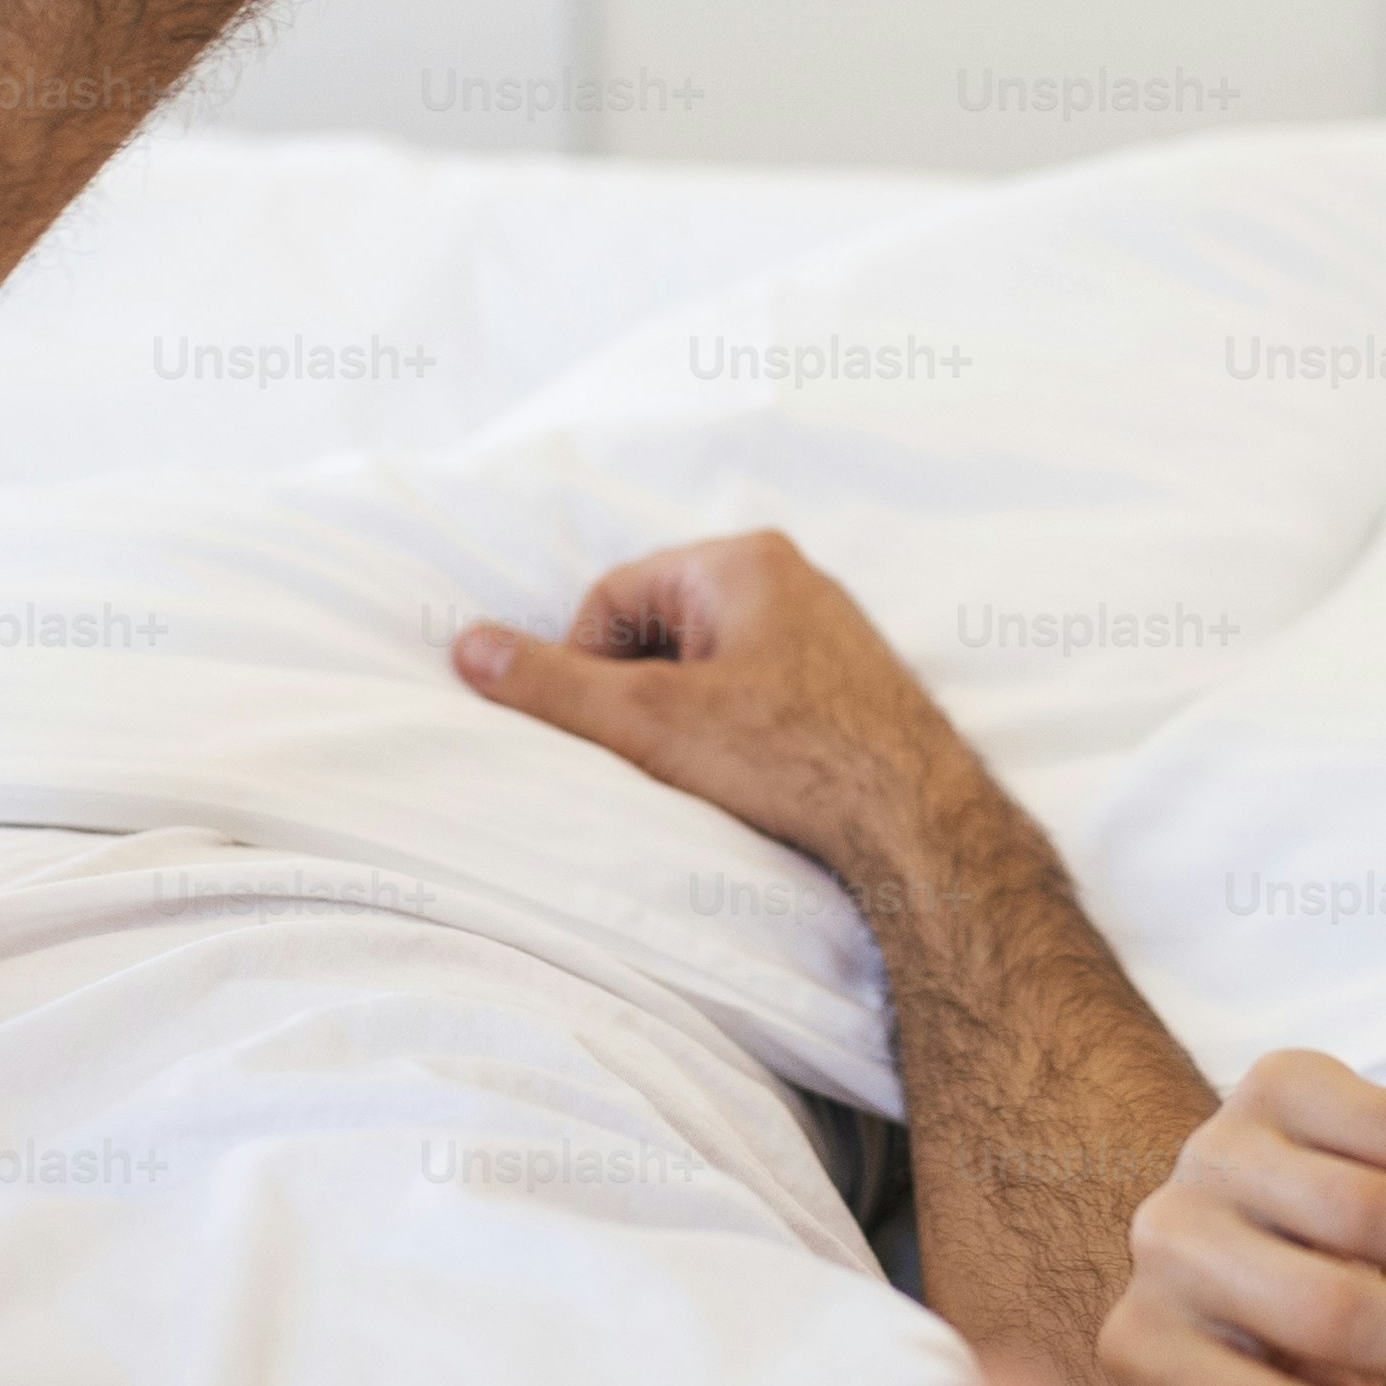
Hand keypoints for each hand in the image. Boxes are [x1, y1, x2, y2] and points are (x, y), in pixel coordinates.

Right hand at [451, 529, 992, 886]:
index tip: (600, 733)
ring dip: (685, 718)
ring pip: (709, 667)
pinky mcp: (849, 686)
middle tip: (650, 758)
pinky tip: (748, 782)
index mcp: (741, 561)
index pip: (612, 597)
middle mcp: (790, 579)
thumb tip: (467, 650)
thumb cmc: (792, 759)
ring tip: (703, 775)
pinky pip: (759, 694)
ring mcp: (826, 633)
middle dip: (639, 694)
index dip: (585, 669)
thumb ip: (553, 686)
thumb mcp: (649, 721)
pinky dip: (735, 734)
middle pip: (660, 629)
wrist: (918, 824)